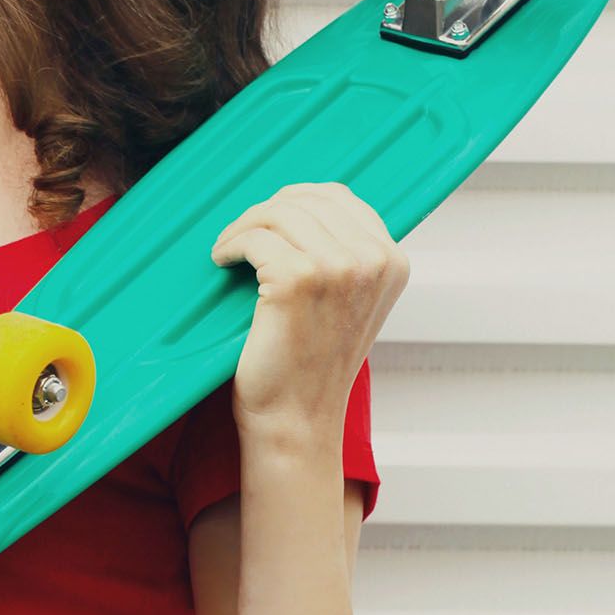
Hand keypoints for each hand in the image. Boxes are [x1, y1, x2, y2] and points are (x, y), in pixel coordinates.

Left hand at [210, 182, 409, 435]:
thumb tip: (304, 200)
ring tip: (229, 248)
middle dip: (264, 212)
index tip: (267, 218)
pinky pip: (253, 238)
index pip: (338, 197)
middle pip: (305, 200)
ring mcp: (338, 268)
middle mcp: (373, 261)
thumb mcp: (350, 300)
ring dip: (243, 226)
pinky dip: (231, 245)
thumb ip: (346, 253)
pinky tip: (223, 261)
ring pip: (276, 214)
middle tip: (240, 234)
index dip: (294, 201)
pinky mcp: (298, 279)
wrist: (297, 417)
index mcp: (391, 261)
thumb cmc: (313, 359)